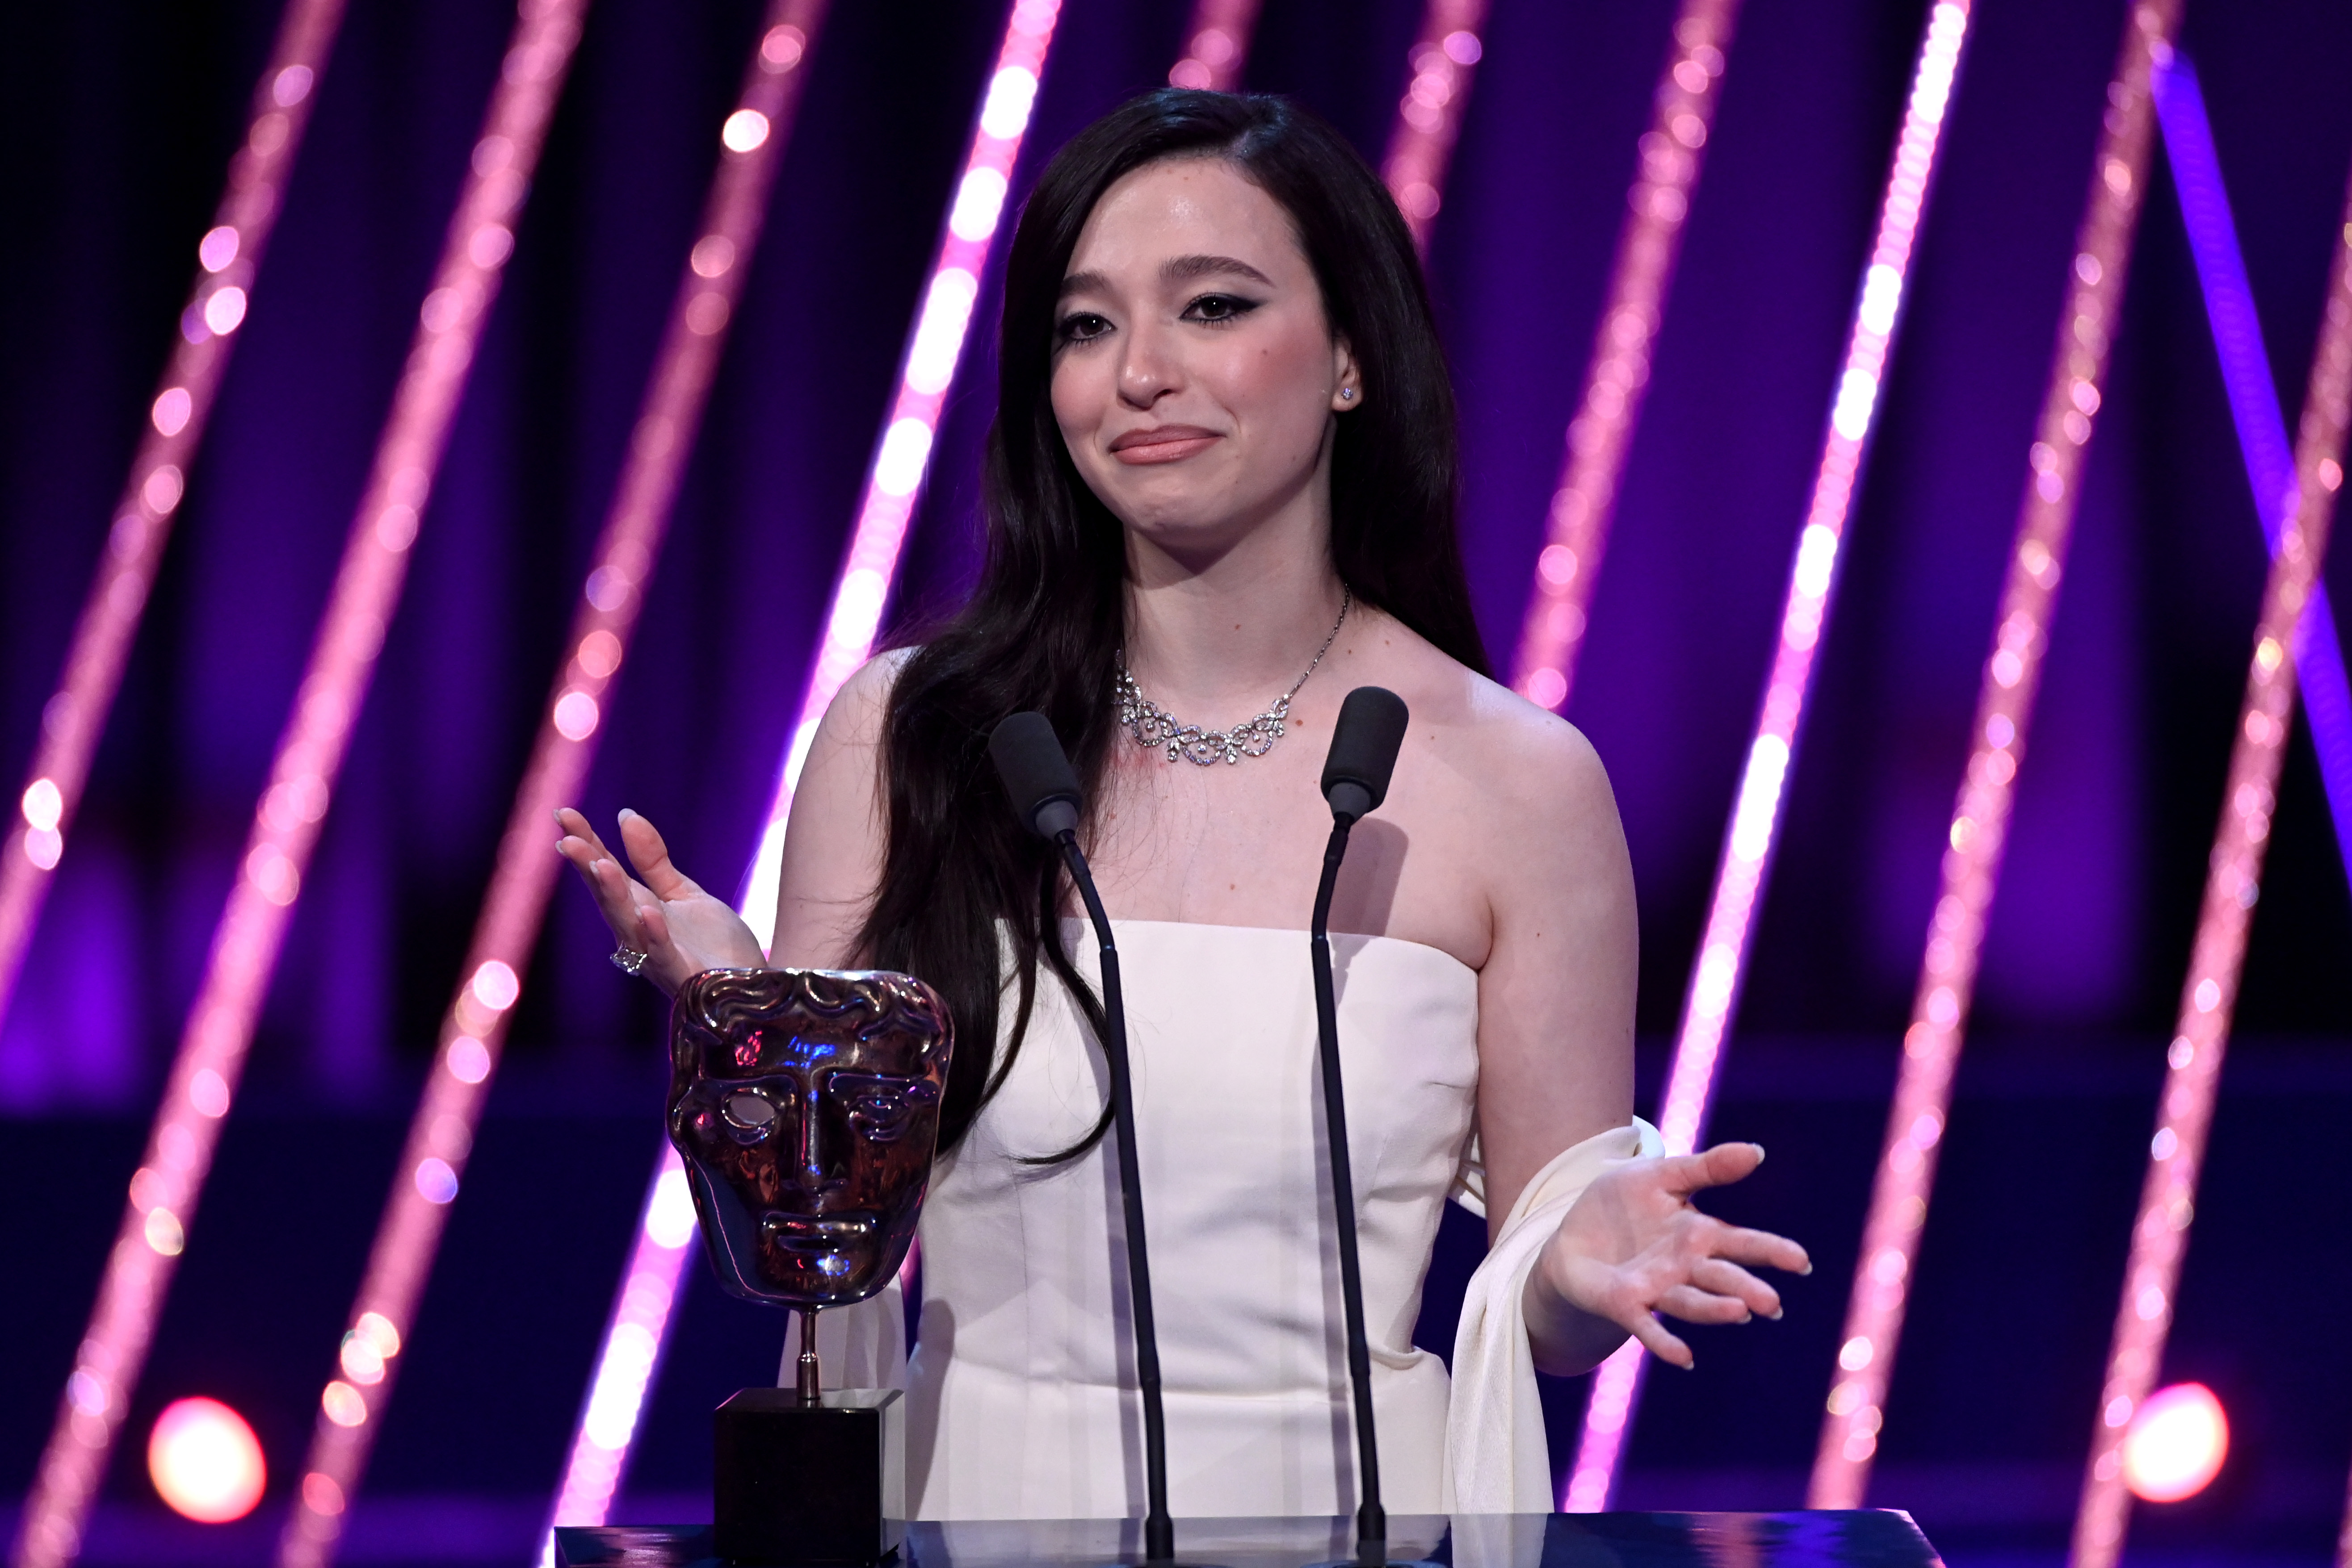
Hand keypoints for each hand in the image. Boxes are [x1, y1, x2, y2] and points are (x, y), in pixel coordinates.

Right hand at [554, 807, 766, 994]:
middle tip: (567, 839)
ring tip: (601, 864)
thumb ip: (653, 861)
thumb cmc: (714, 945)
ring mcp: (658, 957)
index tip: (564, 815)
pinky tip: (648, 911)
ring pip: (628, 925)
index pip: (605, 873)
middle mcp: (639, 935)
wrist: (749, 986)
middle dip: (587, 868)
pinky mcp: (684, 976)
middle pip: (608, 897)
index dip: (586, 845)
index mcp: (638, 911)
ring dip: (614, 895)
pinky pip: (664, 955)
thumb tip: (625, 815)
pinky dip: (654, 934)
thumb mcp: (683, 893)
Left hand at [1529, 1142, 1808, 1369]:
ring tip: (1739, 1312)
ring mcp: (1656, 1288)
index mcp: (1698, 1233)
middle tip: (1772, 1303)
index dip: (1771, 1251)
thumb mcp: (1661, 1175)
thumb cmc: (1623, 1203)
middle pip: (1720, 1278)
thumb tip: (1757, 1151)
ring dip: (1713, 1310)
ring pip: (1689, 1302)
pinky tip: (1684, 1357)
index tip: (1801, 1261)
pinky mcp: (1624, 1304)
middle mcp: (1684, 1267)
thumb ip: (1706, 1168)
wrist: (1571, 1230)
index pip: (1741, 1243)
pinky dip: (1664, 1342)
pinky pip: (1646, 1326)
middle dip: (1745, 1289)